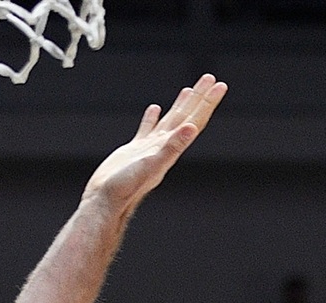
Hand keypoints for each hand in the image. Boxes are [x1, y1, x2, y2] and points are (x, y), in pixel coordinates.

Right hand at [83, 75, 226, 214]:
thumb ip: (172, 147)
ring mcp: (149, 148)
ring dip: (181, 105)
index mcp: (171, 148)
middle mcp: (164, 147)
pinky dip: (152, 118)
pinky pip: (147, 129)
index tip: (219, 85)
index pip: (194, 120)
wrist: (106, 201)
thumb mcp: (152, 164)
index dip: (207, 103)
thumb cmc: (126, 187)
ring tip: (189, 90)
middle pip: (186, 116)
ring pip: (169, 121)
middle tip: (210, 78)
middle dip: (199, 97)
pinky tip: (155, 109)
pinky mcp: (134, 150)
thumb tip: (191, 129)